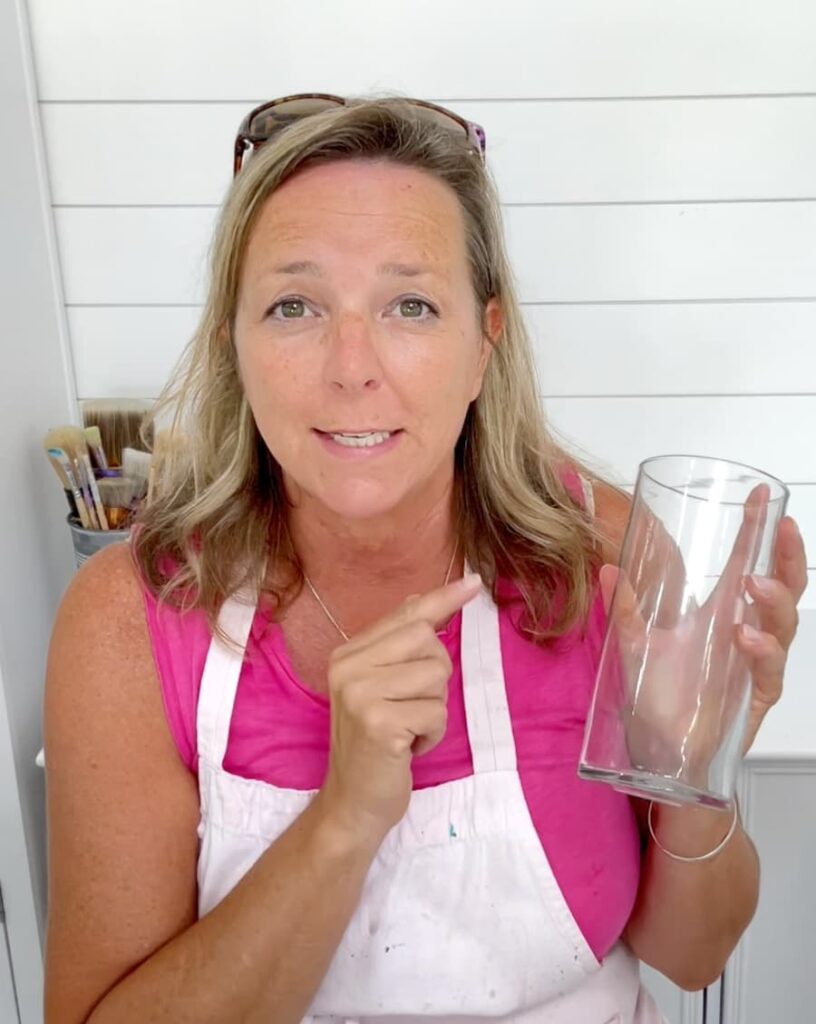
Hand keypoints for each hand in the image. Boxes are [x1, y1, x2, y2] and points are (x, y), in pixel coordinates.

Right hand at [319, 573, 482, 840]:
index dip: (442, 599)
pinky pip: (436, 712)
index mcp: (347, 655)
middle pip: (427, 641)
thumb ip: (396, 647)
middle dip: (435, 677)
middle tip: (411, 708)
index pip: (405, 617)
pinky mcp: (379, 722)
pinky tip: (408, 748)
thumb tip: (418, 601)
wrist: (353, 803)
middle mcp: (348, 667)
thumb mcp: (381, 689)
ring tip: (408, 729)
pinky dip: (432, 734)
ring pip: (436, 676)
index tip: (474, 582)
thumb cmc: (376, 745)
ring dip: (434, 710)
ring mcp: (360, 694)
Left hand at [598, 485, 807, 783]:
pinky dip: (761, 647)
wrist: (661, 749)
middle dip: (788, 555)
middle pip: (784, 586)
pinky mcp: (756, 694)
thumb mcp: (635, 644)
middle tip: (779, 529)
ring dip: (775, 598)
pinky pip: (770, 666)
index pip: (747, 564)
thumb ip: (625, 608)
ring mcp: (755, 662)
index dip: (758, 531)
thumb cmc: (657, 697)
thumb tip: (608, 569)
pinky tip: (743, 635)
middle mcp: (744, 632)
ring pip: (786, 622)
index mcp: (721, 614)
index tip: (762, 496)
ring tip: (752, 584)